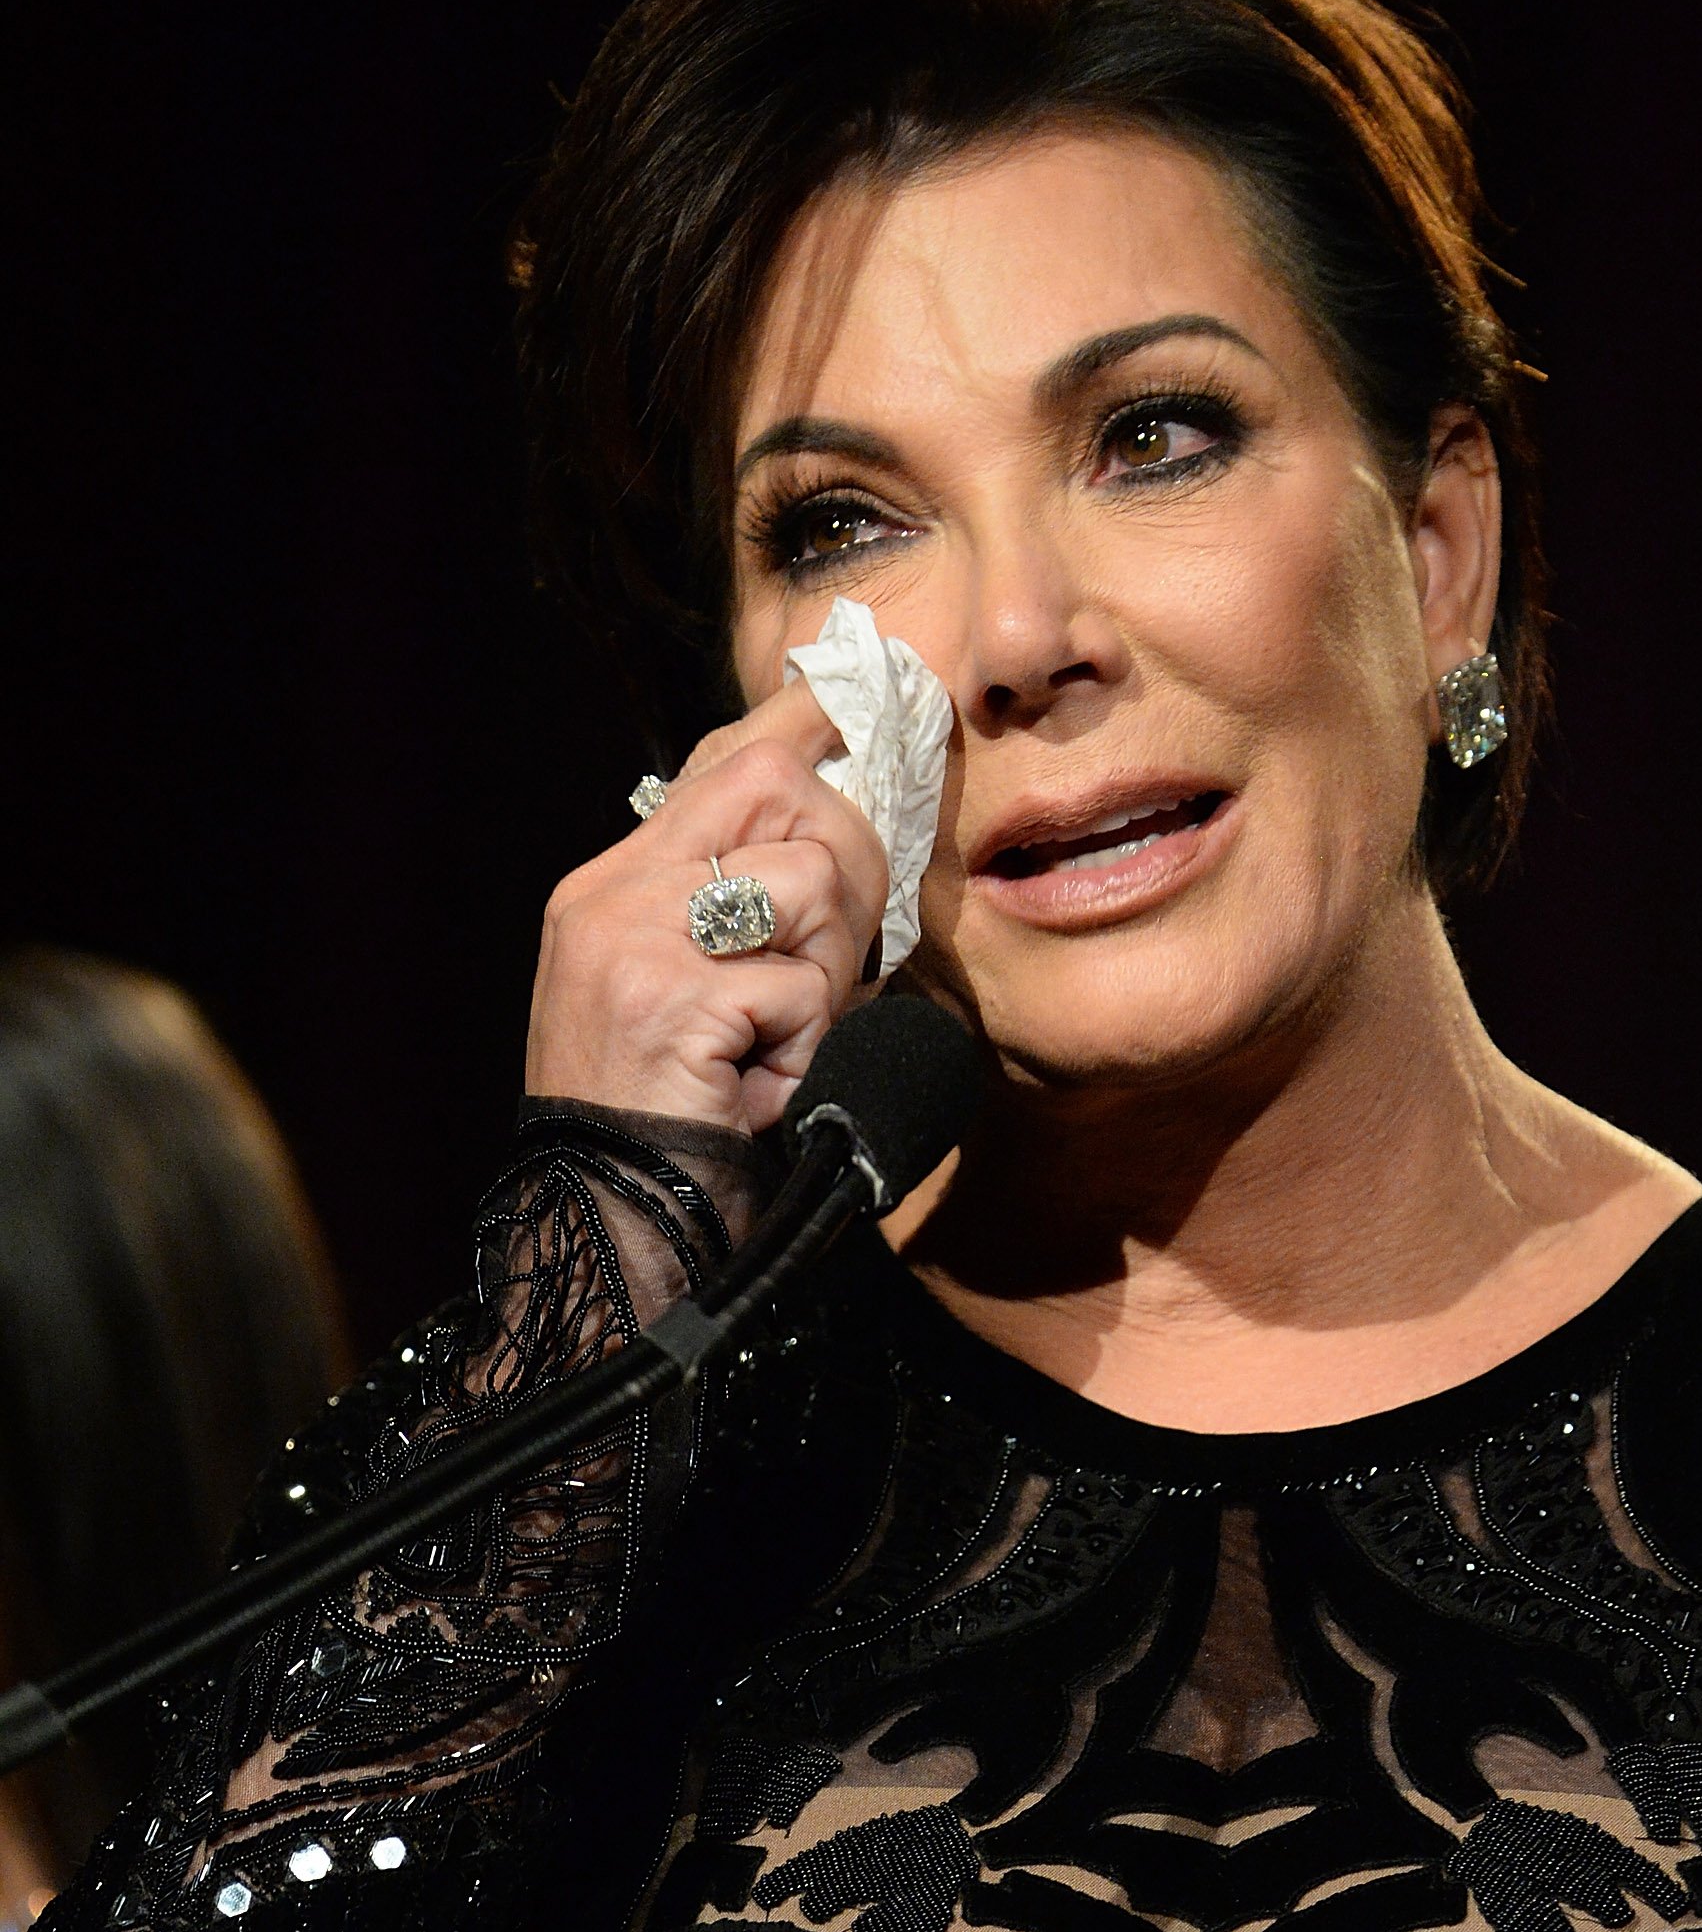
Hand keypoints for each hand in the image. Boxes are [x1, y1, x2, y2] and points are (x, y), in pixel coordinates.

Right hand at [525, 679, 890, 1132]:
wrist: (602, 1239)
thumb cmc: (665, 1131)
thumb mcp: (690, 1001)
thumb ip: (736, 919)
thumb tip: (844, 849)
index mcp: (613, 889)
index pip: (724, 764)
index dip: (808, 722)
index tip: (869, 692)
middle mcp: (613, 897)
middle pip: (780, 789)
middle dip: (847, 868)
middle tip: (834, 965)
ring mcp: (635, 943)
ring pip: (806, 882)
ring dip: (826, 976)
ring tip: (775, 1045)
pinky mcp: (670, 1001)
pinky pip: (800, 988)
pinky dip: (802, 1051)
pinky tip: (754, 1092)